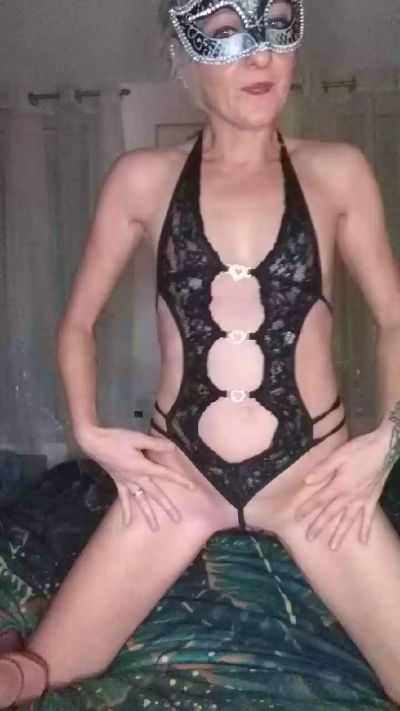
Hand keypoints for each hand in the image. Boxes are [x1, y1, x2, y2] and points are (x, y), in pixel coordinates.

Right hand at [77, 425, 196, 529]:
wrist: (94, 443)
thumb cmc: (116, 438)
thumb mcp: (137, 438)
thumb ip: (156, 444)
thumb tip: (173, 447)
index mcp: (142, 467)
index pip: (165, 475)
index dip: (180, 480)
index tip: (193, 488)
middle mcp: (136, 479)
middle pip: (155, 494)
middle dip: (167, 507)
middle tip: (178, 519)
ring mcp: (127, 483)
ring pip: (140, 501)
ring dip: (148, 515)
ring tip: (155, 528)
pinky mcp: (118, 482)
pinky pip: (124, 500)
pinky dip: (126, 511)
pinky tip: (127, 523)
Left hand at [294, 422, 392, 549]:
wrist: (384, 448)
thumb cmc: (359, 450)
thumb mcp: (338, 455)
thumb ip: (323, 469)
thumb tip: (307, 481)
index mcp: (339, 485)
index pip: (319, 500)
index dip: (307, 509)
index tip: (296, 518)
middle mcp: (350, 496)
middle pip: (331, 514)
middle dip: (319, 526)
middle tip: (309, 539)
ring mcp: (362, 500)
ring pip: (348, 520)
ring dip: (340, 534)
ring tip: (332, 547)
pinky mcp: (372, 499)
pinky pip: (369, 518)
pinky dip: (365, 530)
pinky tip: (363, 542)